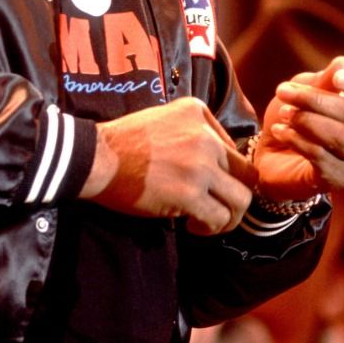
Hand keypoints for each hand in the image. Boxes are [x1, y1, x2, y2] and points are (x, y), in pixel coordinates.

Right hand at [83, 97, 256, 235]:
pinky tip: (194, 226)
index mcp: (200, 115)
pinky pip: (218, 218)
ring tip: (209, 222)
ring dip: (229, 217)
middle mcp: (206, 138)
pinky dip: (210, 227)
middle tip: (219, 207)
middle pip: (247, 175)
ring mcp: (199, 167)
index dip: (227, 174)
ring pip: (241, 200)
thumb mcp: (165, 116)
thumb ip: (196, 130)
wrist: (95, 158)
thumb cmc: (124, 141)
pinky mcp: (188, 194)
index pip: (236, 149)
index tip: (211, 186)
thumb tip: (220, 160)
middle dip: (236, 196)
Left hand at [255, 56, 343, 200]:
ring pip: (339, 137)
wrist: (275, 156)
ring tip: (283, 114)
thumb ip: (323, 81)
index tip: (337, 78)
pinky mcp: (340, 179)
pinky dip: (298, 141)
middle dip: (316, 100)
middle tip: (284, 92)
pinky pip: (322, 157)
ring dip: (306, 121)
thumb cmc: (299, 117)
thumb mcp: (305, 92)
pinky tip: (280, 132)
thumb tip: (343, 62)